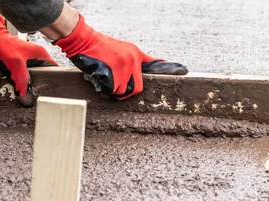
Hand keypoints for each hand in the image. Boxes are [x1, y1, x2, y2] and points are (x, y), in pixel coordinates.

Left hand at [0, 12, 56, 105]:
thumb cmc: (3, 43)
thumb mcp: (16, 62)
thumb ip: (22, 77)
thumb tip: (24, 92)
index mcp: (40, 53)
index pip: (53, 67)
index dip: (52, 78)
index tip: (49, 88)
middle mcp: (35, 57)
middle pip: (42, 74)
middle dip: (38, 84)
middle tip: (35, 94)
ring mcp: (26, 61)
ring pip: (30, 77)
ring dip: (28, 84)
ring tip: (26, 93)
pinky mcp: (17, 65)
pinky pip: (21, 77)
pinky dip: (19, 82)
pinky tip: (18, 88)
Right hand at [55, 15, 187, 99]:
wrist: (84, 40)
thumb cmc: (99, 48)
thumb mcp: (122, 51)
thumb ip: (133, 62)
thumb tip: (144, 71)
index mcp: (136, 54)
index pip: (154, 66)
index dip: (169, 69)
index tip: (184, 71)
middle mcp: (132, 61)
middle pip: (136, 88)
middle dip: (125, 92)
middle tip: (115, 88)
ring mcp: (123, 67)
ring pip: (121, 91)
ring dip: (111, 90)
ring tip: (103, 79)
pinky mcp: (111, 73)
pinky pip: (110, 90)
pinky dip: (103, 89)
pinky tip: (97, 78)